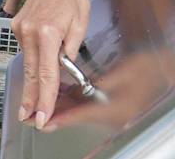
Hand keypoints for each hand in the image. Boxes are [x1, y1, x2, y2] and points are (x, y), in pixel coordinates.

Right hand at [11, 0, 90, 128]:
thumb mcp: (80, 26)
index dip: (45, 98)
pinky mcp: (17, 26)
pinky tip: (34, 76)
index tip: (41, 115)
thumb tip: (62, 68)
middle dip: (30, 98)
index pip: (46, 74)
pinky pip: (25, 51)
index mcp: (48, 33)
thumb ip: (70, 50)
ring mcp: (20, 28)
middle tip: (27, 118)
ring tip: (30, 104)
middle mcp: (29, 32)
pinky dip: (31, 65)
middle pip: (30, 73)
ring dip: (30, 84)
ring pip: (26, 63)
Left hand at [43, 50, 174, 131]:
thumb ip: (104, 82)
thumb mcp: (124, 73)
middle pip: (75, 115)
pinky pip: (81, 103)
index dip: (60, 118)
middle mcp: (109, 114)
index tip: (43, 122)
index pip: (81, 115)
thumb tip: (85, 87)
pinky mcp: (104, 102)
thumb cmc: (145, 69)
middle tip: (32, 116)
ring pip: (76, 109)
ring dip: (57, 106)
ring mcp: (107, 109)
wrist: (160, 69)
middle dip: (53, 114)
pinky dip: (67, 98)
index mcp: (114, 109)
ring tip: (36, 106)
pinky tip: (54, 92)